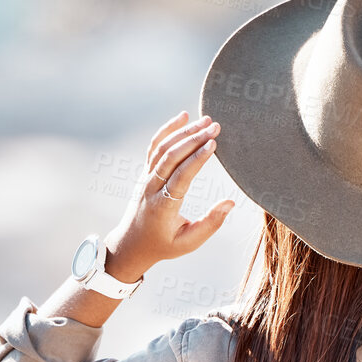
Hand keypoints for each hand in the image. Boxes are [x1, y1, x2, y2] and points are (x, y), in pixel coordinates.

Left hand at [102, 110, 235, 281]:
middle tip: (215, 126)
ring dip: (184, 132)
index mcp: (163, 207)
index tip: (213, 143)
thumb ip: (210, 224)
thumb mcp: (189, 243)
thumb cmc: (164, 245)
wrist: (132, 244)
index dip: (197, 158)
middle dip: (194, 139)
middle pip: (171, 157)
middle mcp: (151, 188)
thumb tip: (230, 203)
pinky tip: (183, 117)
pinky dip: (167, 130)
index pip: (181, 177)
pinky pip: (154, 147)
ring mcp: (146, 178)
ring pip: (162, 149)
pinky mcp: (145, 172)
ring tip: (206, 120)